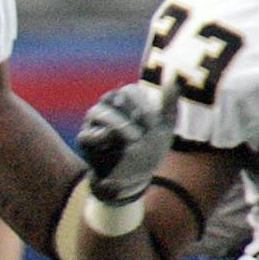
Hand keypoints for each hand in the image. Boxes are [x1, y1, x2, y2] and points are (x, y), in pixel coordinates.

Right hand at [78, 81, 176, 204]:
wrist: (134, 179)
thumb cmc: (149, 150)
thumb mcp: (164, 128)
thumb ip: (168, 104)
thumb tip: (172, 80)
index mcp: (126, 103)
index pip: (130, 91)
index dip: (142, 104)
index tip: (154, 124)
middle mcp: (108, 109)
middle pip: (112, 96)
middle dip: (130, 111)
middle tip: (146, 128)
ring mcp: (94, 125)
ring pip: (98, 112)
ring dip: (118, 122)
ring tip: (135, 137)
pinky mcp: (85, 142)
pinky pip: (86, 134)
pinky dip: (99, 136)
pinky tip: (112, 141)